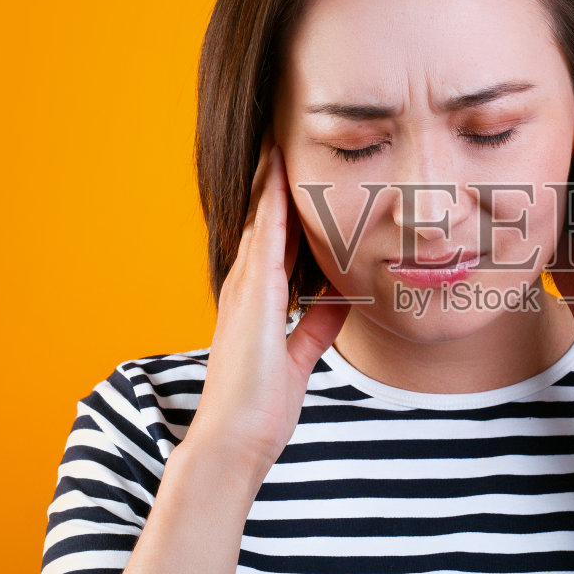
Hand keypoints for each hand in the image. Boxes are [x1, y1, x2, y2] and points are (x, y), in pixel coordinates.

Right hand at [185, 128, 349, 482]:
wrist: (236, 439)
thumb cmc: (262, 406)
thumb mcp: (300, 356)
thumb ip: (315, 325)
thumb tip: (337, 301)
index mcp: (258, 299)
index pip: (275, 239)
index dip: (284, 204)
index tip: (295, 169)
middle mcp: (247, 286)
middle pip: (263, 219)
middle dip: (272, 180)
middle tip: (281, 134)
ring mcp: (246, 288)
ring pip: (261, 218)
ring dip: (269, 178)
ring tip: (278, 136)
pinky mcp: (253, 296)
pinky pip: (264, 237)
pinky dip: (271, 203)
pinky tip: (279, 174)